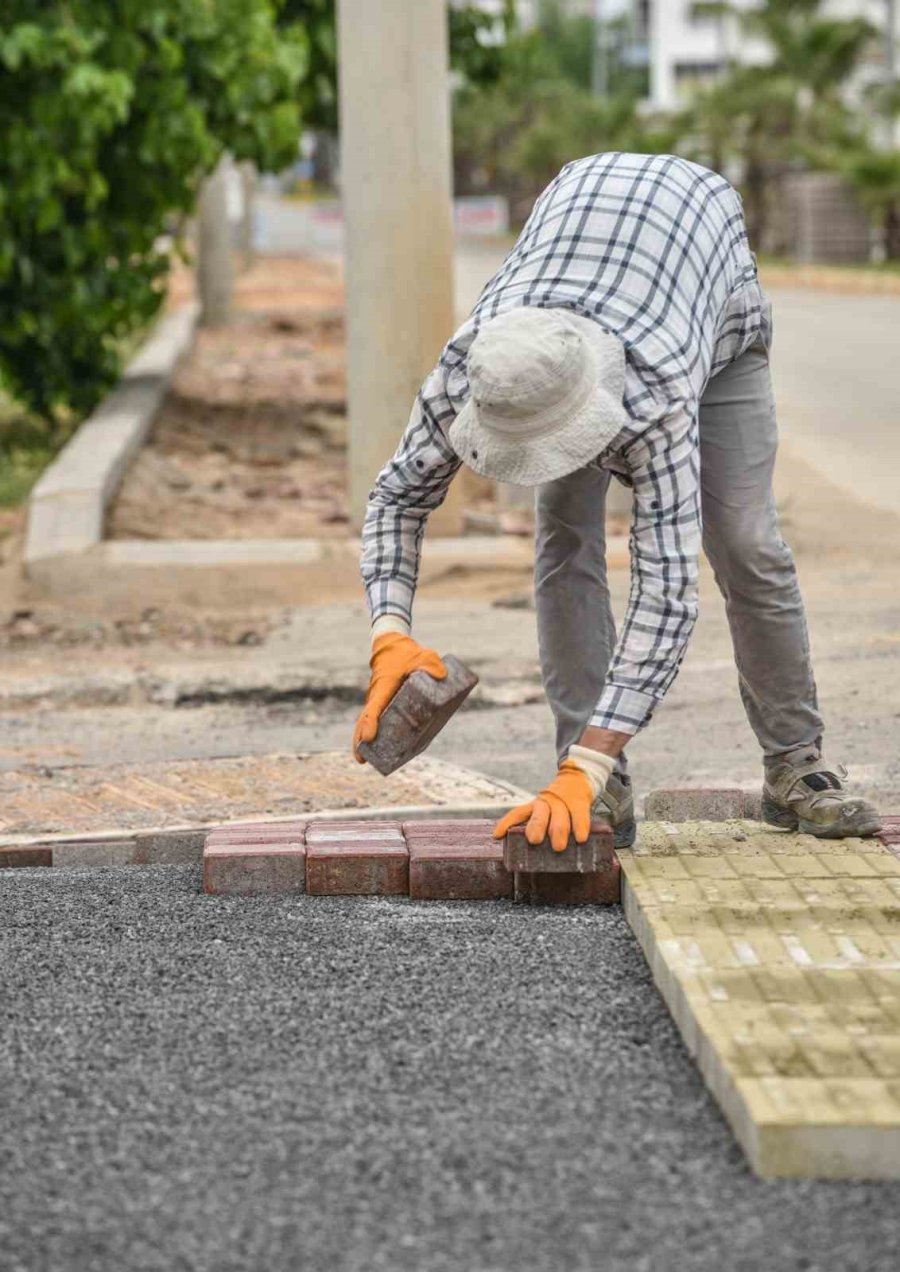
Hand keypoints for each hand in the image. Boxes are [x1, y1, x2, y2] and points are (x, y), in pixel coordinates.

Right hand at [353, 633, 446, 762]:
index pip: (374, 707)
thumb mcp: (423, 655)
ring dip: (363, 739)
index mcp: (384, 686)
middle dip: (360, 739)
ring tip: (365, 759)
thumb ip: (432, 664)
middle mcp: (377, 695)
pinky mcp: (383, 702)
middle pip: (365, 719)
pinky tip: (380, 747)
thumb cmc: (406, 653)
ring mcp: (378, 700)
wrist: (391, 645)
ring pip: (367, 721)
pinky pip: (375, 719)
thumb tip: (441, 676)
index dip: (370, 723)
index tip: (369, 738)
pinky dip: (373, 732)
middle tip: (361, 758)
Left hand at [492, 760, 593, 851]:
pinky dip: (580, 826)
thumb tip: (526, 852)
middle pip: (539, 814)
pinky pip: (580, 814)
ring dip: (559, 831)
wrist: (577, 780)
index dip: (506, 823)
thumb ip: (536, 827)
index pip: (517, 813)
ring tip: (558, 847)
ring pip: (559, 815)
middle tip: (534, 840)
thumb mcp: (544, 811)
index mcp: (534, 806)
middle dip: (536, 827)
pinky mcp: (579, 802)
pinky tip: (581, 838)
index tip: (497, 835)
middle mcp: (545, 802)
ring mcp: (563, 802)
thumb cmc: (558, 806)